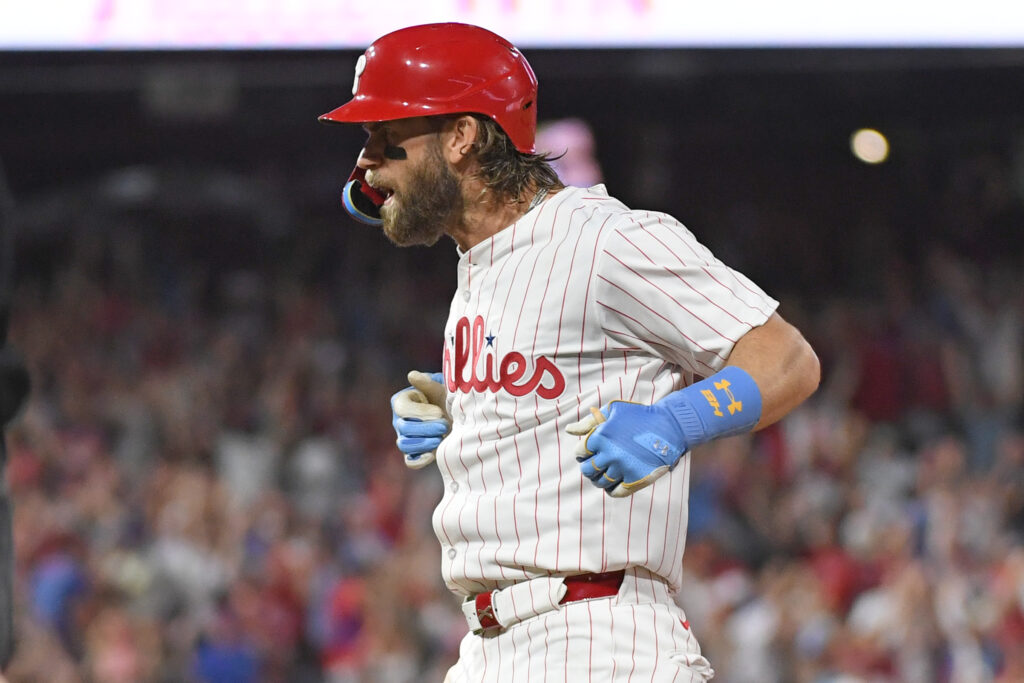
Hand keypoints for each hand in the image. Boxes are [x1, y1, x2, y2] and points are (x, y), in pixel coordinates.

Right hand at [391, 371, 449, 468]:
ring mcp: (405, 438)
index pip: (402, 409)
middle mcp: (399, 420)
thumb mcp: (441, 387)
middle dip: (425, 428)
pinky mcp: (414, 453)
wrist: (459, 415)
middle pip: (403, 428)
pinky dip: (420, 460)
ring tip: (441, 438)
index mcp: (402, 401)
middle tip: (445, 425)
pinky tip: (434, 454)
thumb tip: (412, 376)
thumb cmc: (448, 397)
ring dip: (423, 443)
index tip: (439, 412)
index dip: (420, 412)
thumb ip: (428, 383)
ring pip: (404, 445)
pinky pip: (410, 461)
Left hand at [566, 400, 687, 496]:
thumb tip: (569, 430)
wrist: (670, 426)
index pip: (580, 452)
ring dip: (600, 478)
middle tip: (595, 464)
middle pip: (587, 470)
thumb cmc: (639, 415)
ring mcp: (623, 468)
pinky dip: (612, 490)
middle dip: (588, 467)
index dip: (583, 452)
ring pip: (600, 482)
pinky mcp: (636, 480)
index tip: (589, 452)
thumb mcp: (613, 411)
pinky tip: (615, 482)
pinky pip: (615, 492)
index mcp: (600, 437)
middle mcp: (609, 454)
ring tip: (607, 471)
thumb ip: (589, 422)